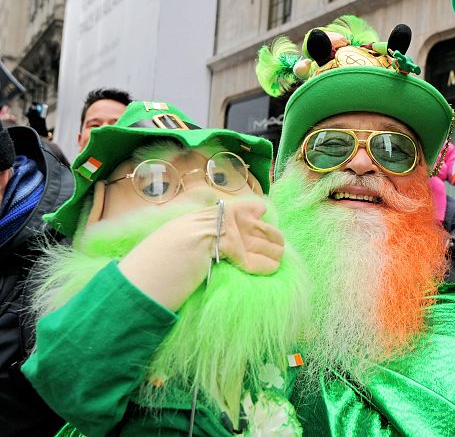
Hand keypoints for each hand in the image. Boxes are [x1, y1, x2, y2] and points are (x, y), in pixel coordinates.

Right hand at [118, 199, 283, 309]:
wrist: (136, 285)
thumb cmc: (151, 274)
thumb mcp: (172, 248)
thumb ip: (194, 239)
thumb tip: (217, 243)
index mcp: (191, 220)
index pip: (227, 208)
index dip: (248, 211)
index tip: (264, 212)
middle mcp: (201, 220)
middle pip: (246, 222)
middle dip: (266, 235)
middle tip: (279, 248)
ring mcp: (207, 230)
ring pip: (252, 237)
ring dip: (270, 250)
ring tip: (279, 259)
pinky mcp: (214, 247)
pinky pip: (247, 255)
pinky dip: (262, 264)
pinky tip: (271, 269)